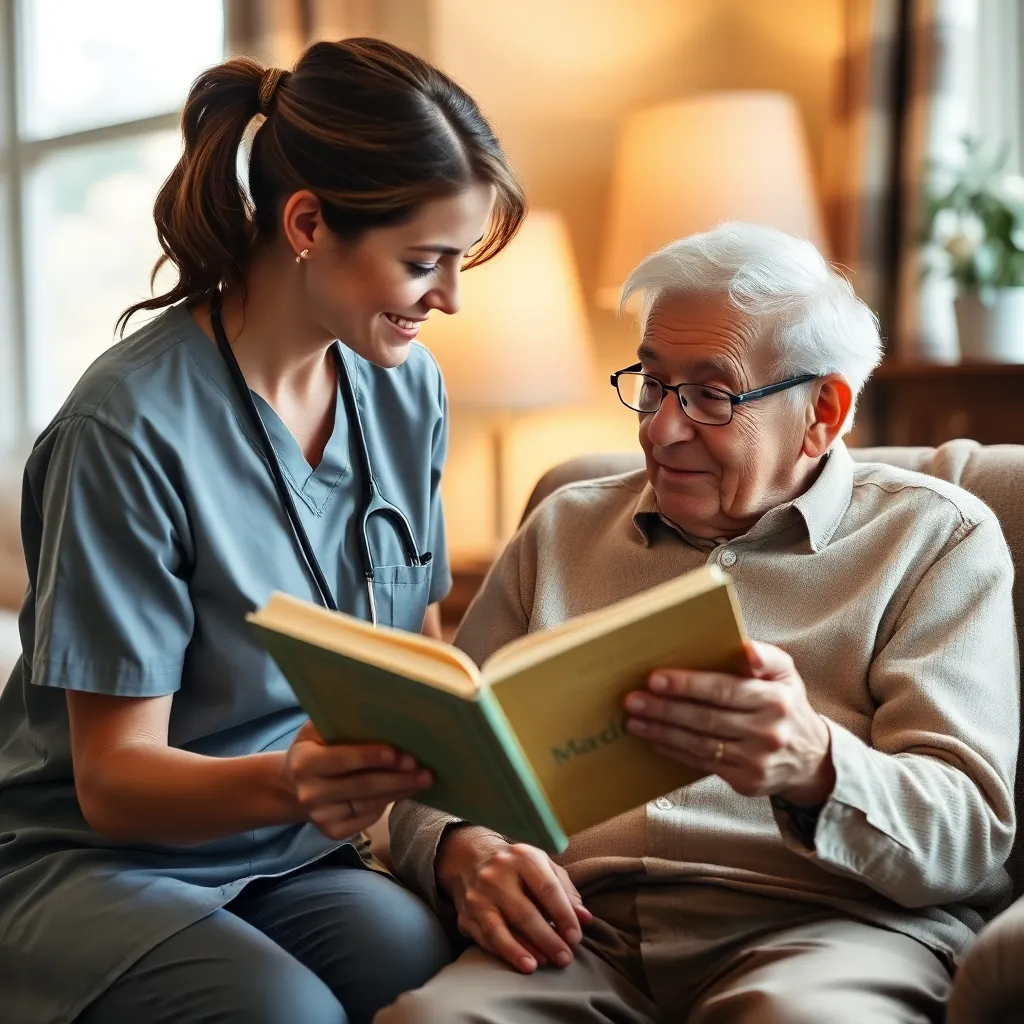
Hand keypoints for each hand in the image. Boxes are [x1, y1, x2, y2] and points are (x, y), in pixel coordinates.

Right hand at [284, 720, 431, 838]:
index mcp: (304, 762)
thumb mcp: (316, 731)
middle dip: (395, 778)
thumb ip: (338, 722)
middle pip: (361, 786)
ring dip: (399, 791)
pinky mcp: (333, 833)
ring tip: (423, 779)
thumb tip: (377, 709)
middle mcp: (310, 793)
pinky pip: (368, 818)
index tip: (395, 753)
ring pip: (369, 803)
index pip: (340, 760)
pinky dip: (388, 803)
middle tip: (423, 770)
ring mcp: (321, 816)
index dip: (368, 756)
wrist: (294, 786)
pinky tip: (404, 791)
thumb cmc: (315, 749)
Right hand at [436, 826, 592, 973]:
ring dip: (522, 950)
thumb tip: (585, 919)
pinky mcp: (465, 914)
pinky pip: (485, 938)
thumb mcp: (543, 866)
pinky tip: (523, 963)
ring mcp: (478, 895)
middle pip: (524, 912)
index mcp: (523, 857)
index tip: (576, 938)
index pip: (547, 889)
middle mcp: (497, 874)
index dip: (564, 915)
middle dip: (547, 939)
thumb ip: (565, 891)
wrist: (471, 857)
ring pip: (499, 929)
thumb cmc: (517, 866)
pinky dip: (505, 952)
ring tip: (542, 965)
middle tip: (565, 959)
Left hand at [624, 640, 834, 803]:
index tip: (655, 678)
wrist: (810, 758)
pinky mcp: (747, 782)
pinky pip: (702, 764)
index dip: (687, 685)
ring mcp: (757, 760)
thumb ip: (763, 657)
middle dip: (664, 709)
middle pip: (706, 719)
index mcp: (775, 699)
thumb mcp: (785, 673)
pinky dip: (675, 751)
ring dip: (662, 732)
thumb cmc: (785, 704)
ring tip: (634, 721)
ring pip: (699, 744)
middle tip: (633, 700)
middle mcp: (768, 731)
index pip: (723, 690)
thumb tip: (744, 647)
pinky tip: (654, 739)